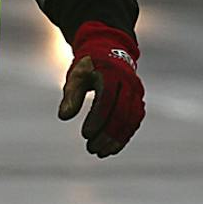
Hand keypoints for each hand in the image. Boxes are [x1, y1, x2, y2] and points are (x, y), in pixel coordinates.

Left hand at [58, 21, 143, 157]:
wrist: (110, 50)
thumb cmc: (88, 66)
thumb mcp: (76, 75)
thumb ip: (71, 95)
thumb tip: (64, 117)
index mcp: (111, 73)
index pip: (106, 100)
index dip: (97, 119)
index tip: (85, 134)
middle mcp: (127, 82)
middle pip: (121, 113)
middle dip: (107, 134)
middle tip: (92, 148)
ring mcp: (136, 91)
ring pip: (131, 119)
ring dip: (117, 139)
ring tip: (100, 153)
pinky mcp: (138, 100)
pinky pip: (135, 120)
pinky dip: (125, 135)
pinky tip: (112, 148)